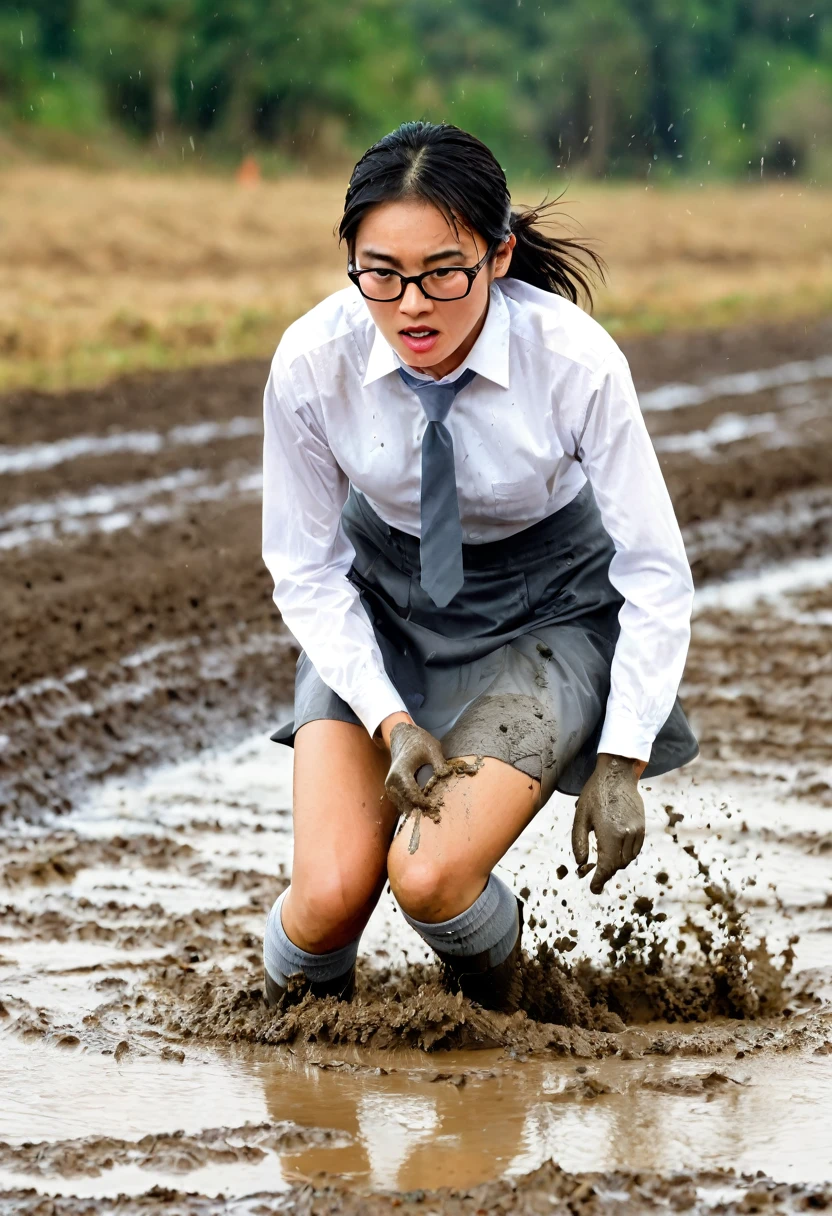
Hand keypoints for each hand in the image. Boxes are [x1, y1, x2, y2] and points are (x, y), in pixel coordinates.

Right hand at [384, 721, 446, 814]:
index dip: (424, 803)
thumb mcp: (433, 749)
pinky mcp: (391, 787)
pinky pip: (400, 801)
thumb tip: (447, 777)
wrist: (403, 736)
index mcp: (401, 771)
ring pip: (402, 805)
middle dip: (420, 809)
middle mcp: (392, 780)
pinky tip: (423, 805)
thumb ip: (440, 764)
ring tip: (430, 810)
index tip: (436, 805)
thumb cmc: (419, 742)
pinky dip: (410, 805)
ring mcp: (390, 785)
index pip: (412, 794)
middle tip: (435, 813)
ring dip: (415, 809)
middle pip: (406, 803)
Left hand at [571, 753, 645, 893]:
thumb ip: (579, 842)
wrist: (617, 773)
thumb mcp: (580, 816)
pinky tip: (616, 851)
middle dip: (607, 873)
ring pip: (629, 858)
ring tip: (605, 865)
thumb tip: (581, 864)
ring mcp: (637, 830)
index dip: (600, 880)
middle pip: (618, 865)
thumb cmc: (595, 793)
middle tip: (595, 877)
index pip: (607, 867)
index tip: (594, 889)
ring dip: (617, 865)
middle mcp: (627, 835)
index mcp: (610, 834)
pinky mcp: (642, 825)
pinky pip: (636, 848)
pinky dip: (626, 855)